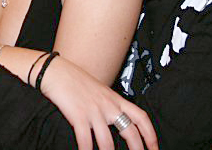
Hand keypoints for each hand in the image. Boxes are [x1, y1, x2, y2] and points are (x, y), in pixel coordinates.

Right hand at [41, 57, 157, 149]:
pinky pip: (86, 140)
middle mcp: (108, 105)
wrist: (57, 71)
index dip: (150, 134)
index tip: (154, 147)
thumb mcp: (99, 91)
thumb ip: (108, 104)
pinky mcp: (79, 115)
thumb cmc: (75, 80)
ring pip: (108, 141)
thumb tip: (115, 119)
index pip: (141, 117)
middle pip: (130, 132)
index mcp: (115, 99)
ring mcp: (94, 111)